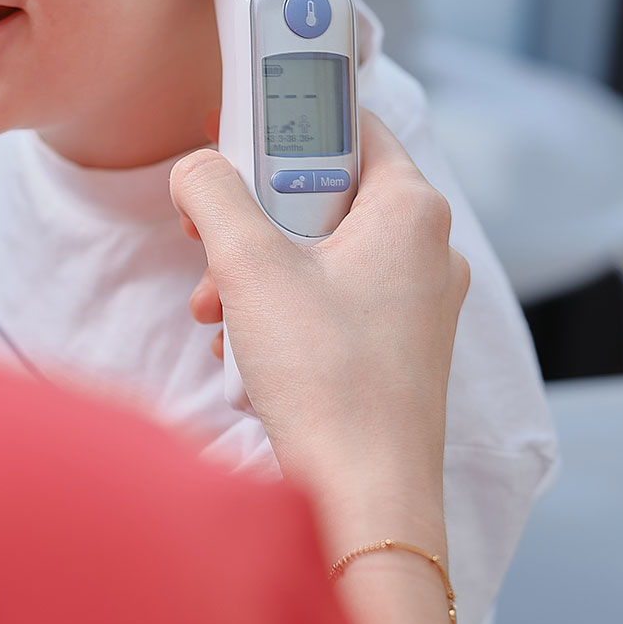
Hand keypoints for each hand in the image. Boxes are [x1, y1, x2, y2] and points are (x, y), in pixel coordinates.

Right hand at [169, 110, 467, 526]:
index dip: (284, 126)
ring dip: (256, 276)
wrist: (365, 497)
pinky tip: (244, 351)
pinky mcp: (397, 352)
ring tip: (218, 313)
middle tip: (209, 244)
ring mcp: (416, 306)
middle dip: (252, 221)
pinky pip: (330, 305)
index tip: (233, 140)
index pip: (351, 126)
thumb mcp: (248, 267)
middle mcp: (427, 251)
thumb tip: (196, 168)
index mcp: (410, 210)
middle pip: (324, 196)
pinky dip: (281, 317)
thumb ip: (213, 194)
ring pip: (320, 256)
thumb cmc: (327, 380)